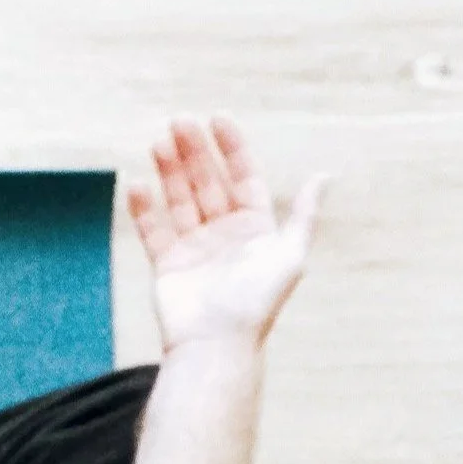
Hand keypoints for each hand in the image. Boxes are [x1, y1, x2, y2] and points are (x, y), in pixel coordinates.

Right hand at [125, 116, 326, 354]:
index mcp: (255, 227)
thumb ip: (304, 215)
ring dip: (169, 171)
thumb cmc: (257, 302)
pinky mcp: (167, 264)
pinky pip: (153, 230)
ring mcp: (194, 247)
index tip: (216, 119)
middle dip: (194, 152)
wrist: (216, 344)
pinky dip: (144, 208)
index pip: (242, 177)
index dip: (231, 147)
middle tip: (178, 122)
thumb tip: (325, 176)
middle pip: (207, 182)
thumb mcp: (290, 254)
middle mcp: (224, 233)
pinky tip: (137, 185)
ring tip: (157, 143)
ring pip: (180, 199)